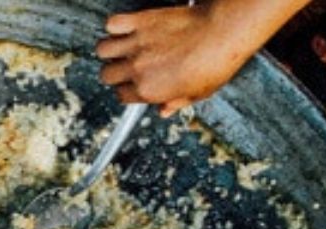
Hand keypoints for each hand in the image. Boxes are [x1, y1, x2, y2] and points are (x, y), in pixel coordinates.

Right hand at [95, 2, 279, 113]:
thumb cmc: (216, 62)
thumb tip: (165, 111)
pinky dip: (115, 25)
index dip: (127, 91)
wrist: (223, 31)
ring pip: (102, 50)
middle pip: (107, 75)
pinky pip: (112, 23)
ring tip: (120, 49)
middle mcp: (138, 68)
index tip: (133, 85)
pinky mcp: (141, 21)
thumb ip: (176, 103)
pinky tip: (124, 29)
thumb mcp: (198, 94)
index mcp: (149, 90)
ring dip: (110, 50)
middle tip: (124, 68)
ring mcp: (137, 43)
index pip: (122, 96)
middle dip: (114, 73)